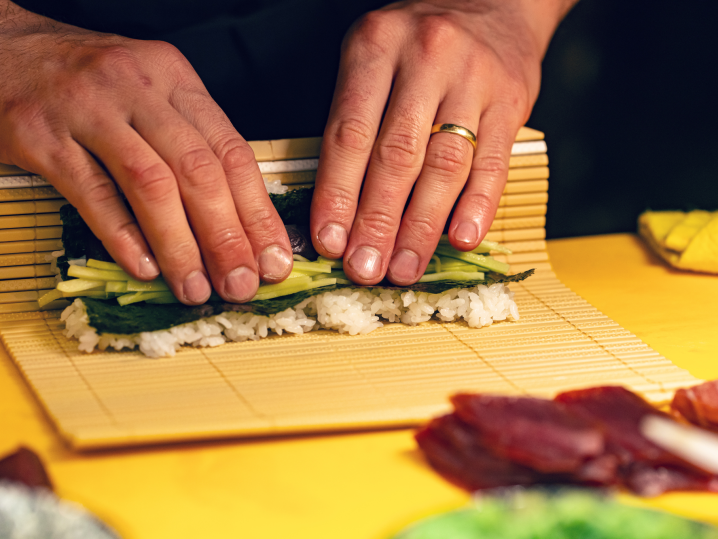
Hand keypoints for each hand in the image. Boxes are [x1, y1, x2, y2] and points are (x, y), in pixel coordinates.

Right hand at [0, 2, 292, 303]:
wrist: (2, 45)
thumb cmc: (87, 83)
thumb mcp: (150, 95)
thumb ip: (191, 144)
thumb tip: (236, 221)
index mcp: (175, 79)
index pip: (232, 153)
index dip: (258, 213)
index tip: (274, 259)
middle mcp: (138, 88)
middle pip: (198, 171)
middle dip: (227, 237)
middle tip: (241, 284)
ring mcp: (87, 109)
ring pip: (150, 184)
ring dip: (178, 245)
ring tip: (194, 288)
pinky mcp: (41, 134)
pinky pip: (91, 192)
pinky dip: (122, 236)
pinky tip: (143, 268)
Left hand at [311, 0, 570, 284]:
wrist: (496, 3)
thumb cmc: (418, 45)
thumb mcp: (374, 59)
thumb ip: (355, 120)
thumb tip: (339, 209)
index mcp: (376, 47)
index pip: (349, 133)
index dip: (337, 194)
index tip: (329, 242)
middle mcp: (425, 58)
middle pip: (397, 156)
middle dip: (377, 222)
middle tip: (364, 269)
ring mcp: (474, 78)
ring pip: (444, 165)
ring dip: (422, 226)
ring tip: (403, 268)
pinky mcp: (513, 100)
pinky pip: (493, 162)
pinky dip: (477, 205)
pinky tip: (462, 240)